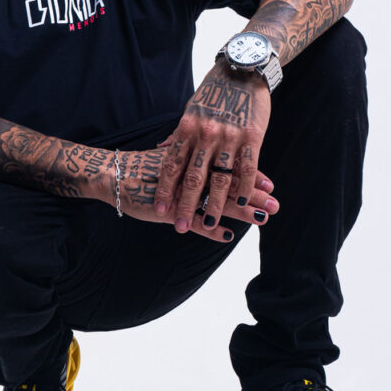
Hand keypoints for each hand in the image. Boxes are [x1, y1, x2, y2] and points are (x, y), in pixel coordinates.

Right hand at [110, 148, 277, 243]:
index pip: (228, 167)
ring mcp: (182, 194)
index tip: (271, 184)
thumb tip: (212, 156)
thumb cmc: (144, 166)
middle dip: (254, 196)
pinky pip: (194, 221)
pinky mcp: (169, 210)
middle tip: (276, 204)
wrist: (114, 174)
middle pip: (229, 185)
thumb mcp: (172, 155)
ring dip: (241, 211)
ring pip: (217, 202)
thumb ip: (193, 158)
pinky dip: (211, 229)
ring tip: (263, 218)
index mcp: (196, 159)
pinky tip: (228, 235)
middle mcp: (192, 175)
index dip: (250, 177)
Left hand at [153, 61, 277, 232]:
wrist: (242, 69)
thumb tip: (161, 148)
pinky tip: (242, 203)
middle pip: (193, 177)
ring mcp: (229, 137)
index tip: (160, 210)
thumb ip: (179, 133)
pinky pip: (247, 168)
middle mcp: (206, 135)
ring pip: (220, 178)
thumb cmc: (214, 91)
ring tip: (208, 223)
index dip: (166, 190)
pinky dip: (245, 187)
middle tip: (178, 227)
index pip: (173, 165)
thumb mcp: (190, 110)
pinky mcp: (252, 137)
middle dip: (185, 204)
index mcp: (188, 128)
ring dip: (214, 204)